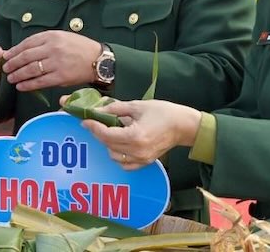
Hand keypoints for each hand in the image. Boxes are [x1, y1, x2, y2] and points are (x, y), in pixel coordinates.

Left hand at [2, 30, 99, 91]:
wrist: (99, 60)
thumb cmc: (79, 48)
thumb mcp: (62, 37)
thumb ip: (44, 42)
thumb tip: (22, 50)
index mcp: (52, 36)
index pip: (27, 43)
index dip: (14, 50)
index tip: (7, 56)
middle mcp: (53, 48)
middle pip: (26, 56)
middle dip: (13, 63)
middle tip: (5, 68)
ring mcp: (57, 63)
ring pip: (31, 70)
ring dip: (18, 75)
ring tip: (11, 78)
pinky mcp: (61, 77)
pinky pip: (40, 81)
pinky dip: (28, 84)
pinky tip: (21, 86)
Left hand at [70, 98, 201, 169]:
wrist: (183, 126)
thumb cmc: (163, 112)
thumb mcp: (137, 106)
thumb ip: (115, 109)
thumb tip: (97, 110)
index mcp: (135, 136)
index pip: (106, 134)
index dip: (93, 127)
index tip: (85, 120)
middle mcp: (137, 151)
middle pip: (108, 144)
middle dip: (98, 133)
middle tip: (94, 122)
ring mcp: (141, 159)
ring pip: (114, 155)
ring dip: (108, 144)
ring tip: (111, 131)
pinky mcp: (145, 163)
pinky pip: (124, 164)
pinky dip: (118, 155)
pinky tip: (119, 144)